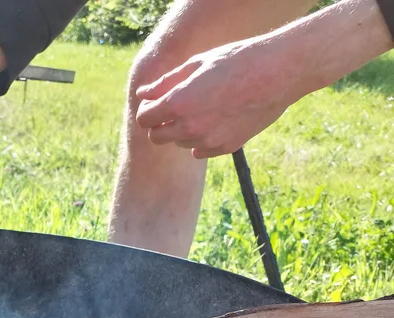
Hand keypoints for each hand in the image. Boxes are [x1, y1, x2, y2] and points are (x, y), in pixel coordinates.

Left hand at [134, 39, 301, 158]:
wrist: (280, 71)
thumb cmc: (237, 60)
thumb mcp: (197, 64)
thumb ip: (166, 82)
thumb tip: (143, 94)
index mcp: (179, 103)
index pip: (144, 118)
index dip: (147, 110)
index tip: (156, 103)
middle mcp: (190, 126)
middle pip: (157, 137)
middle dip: (160, 124)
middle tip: (175, 108)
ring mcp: (208, 140)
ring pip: (179, 142)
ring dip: (183, 130)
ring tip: (205, 108)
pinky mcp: (225, 147)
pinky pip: (199, 150)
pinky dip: (201, 140)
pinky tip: (215, 121)